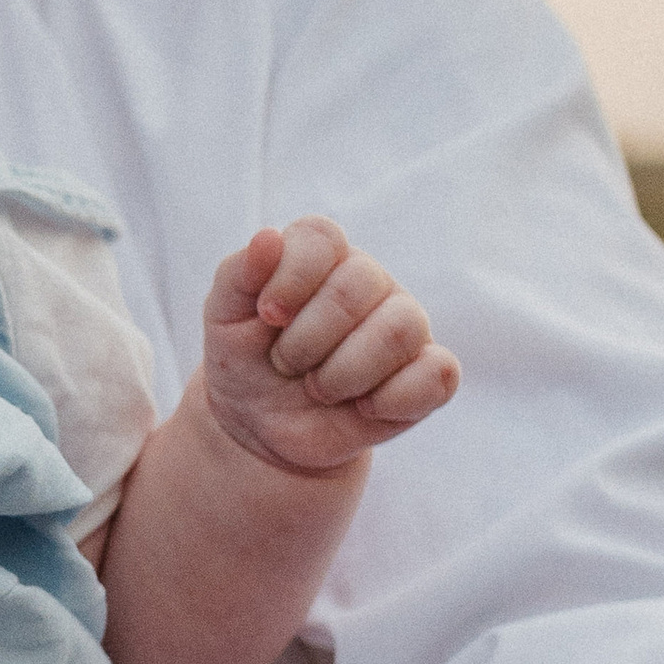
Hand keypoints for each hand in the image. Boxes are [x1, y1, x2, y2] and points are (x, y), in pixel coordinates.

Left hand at [199, 218, 459, 477]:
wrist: (260, 425)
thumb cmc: (246, 358)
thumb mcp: (224, 317)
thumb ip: (238, 273)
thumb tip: (269, 238)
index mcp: (323, 256)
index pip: (322, 238)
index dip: (291, 280)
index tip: (267, 317)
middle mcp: (371, 282)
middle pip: (361, 283)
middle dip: (308, 339)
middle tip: (287, 363)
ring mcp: (406, 325)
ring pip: (401, 328)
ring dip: (344, 372)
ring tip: (319, 388)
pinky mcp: (429, 374)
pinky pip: (439, 373)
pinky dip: (392, 399)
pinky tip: (362, 407)